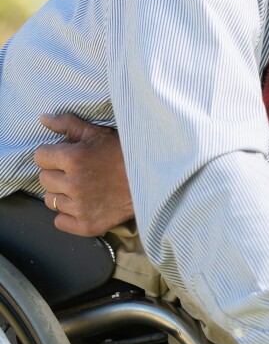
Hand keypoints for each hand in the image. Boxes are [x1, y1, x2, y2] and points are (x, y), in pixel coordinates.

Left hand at [34, 113, 134, 235]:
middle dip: (58, 173)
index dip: (53, 155)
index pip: (40, 157)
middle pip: (44, 179)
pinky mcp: (88, 225)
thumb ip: (68, 124)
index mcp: (74, 158)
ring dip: (62, 194)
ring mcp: (80, 207)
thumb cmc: (126, 153)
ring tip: (83, 187)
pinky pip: (60, 222)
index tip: (68, 156)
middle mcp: (74, 184)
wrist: (154, 178)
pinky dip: (68, 215)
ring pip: (50, 201)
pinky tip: (84, 204)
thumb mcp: (99, 133)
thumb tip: (43, 118)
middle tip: (79, 171)